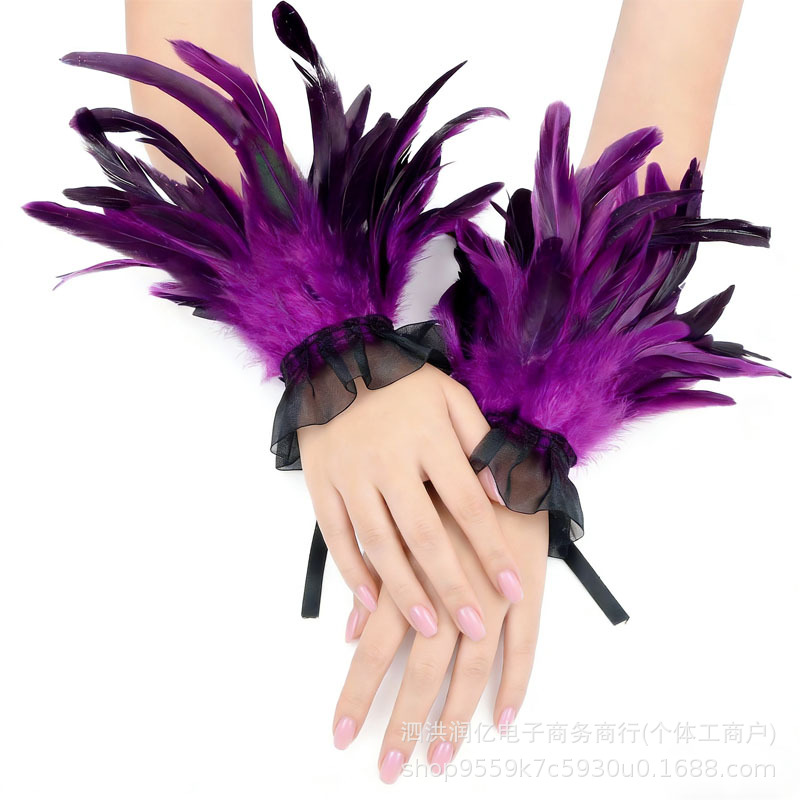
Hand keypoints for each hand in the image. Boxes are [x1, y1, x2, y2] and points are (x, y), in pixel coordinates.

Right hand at [298, 364, 523, 640]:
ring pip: (379, 544)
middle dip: (453, 586)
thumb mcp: (451, 398)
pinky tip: (371, 604)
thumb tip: (502, 493)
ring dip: (405, 591)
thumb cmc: (403, 383)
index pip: (468, 505)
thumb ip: (479, 442)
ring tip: (430, 630)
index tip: (514, 589)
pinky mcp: (320, 483)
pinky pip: (335, 536)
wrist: (337, 360)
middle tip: (475, 628)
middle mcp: (389, 460)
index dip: (492, 550)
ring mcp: (350, 474)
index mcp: (429, 439)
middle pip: (424, 535)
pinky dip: (352, 572)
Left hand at [330, 483, 548, 782]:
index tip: (342, 736)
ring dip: (455, 719)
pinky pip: (525, 646)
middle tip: (388, 770)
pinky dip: (516, 684)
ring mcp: (491, 594)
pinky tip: (504, 719)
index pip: (375, 649)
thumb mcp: (396, 521)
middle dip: (402, 725)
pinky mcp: (528, 590)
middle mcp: (446, 590)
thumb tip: (349, 632)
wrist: (498, 451)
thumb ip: (375, 580)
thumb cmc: (437, 488)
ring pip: (471, 671)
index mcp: (408, 573)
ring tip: (440, 760)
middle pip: (421, 672)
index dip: (358, 694)